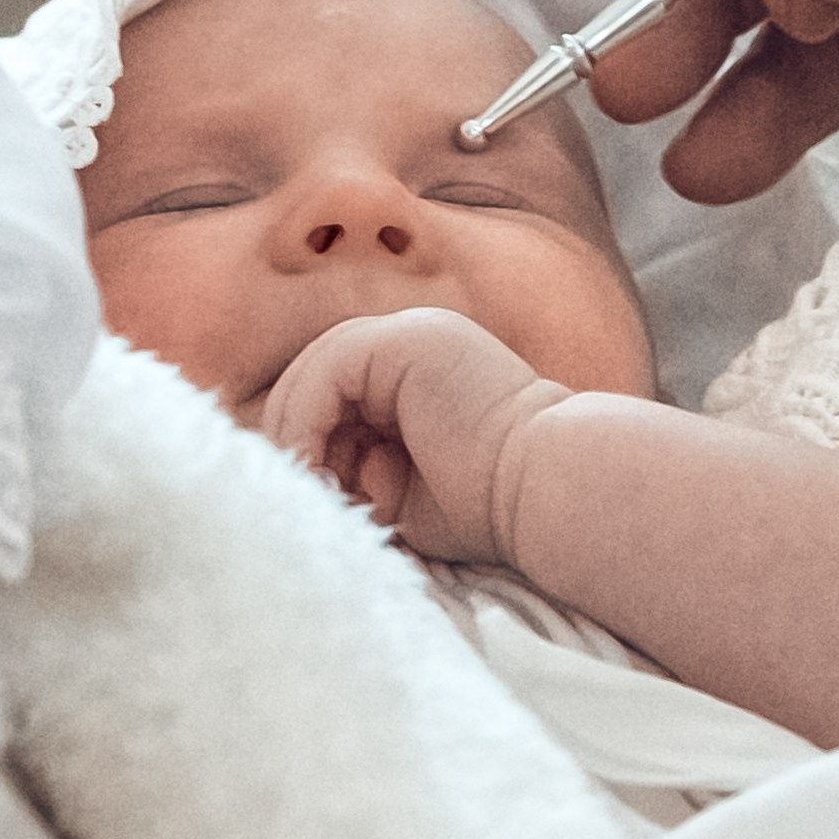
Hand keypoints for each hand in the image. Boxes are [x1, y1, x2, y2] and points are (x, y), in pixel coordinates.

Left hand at [261, 308, 567, 564]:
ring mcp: (409, 332)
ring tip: (312, 490)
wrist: (545, 489)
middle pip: (313, 378)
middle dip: (296, 441)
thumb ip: (352, 469)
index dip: (306, 444)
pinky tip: (315, 469)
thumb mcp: (400, 488)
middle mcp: (412, 341)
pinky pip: (324, 373)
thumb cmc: (487, 507)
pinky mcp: (403, 340)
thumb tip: (293, 476)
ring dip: (297, 437)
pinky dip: (304, 423)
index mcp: (419, 370)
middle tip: (303, 497)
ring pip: (311, 373)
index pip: (330, 393)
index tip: (312, 500)